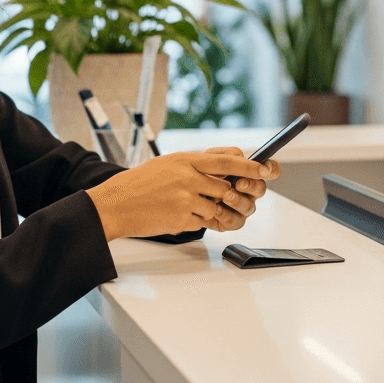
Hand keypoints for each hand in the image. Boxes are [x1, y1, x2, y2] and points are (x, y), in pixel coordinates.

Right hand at [85, 149, 277, 240]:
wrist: (115, 203)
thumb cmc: (141, 183)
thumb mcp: (170, 163)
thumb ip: (197, 164)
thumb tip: (226, 168)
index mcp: (188, 160)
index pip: (229, 161)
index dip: (251, 167)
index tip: (267, 170)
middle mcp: (189, 177)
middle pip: (226, 189)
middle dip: (223, 196)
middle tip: (211, 196)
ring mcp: (186, 199)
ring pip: (215, 208)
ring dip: (205, 210)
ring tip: (182, 205)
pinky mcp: (182, 219)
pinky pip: (201, 222)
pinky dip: (192, 221)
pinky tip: (174, 214)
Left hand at [197, 146, 280, 231]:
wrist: (181, 192)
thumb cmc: (198, 174)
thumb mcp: (211, 158)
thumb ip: (227, 155)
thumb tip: (242, 157)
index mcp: (247, 173)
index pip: (269, 170)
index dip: (272, 169)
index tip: (265, 169)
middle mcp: (248, 191)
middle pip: (260, 189)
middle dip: (251, 185)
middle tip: (240, 183)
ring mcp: (241, 207)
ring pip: (249, 207)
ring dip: (238, 201)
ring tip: (225, 196)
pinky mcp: (231, 221)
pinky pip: (235, 221)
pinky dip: (225, 215)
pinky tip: (215, 209)